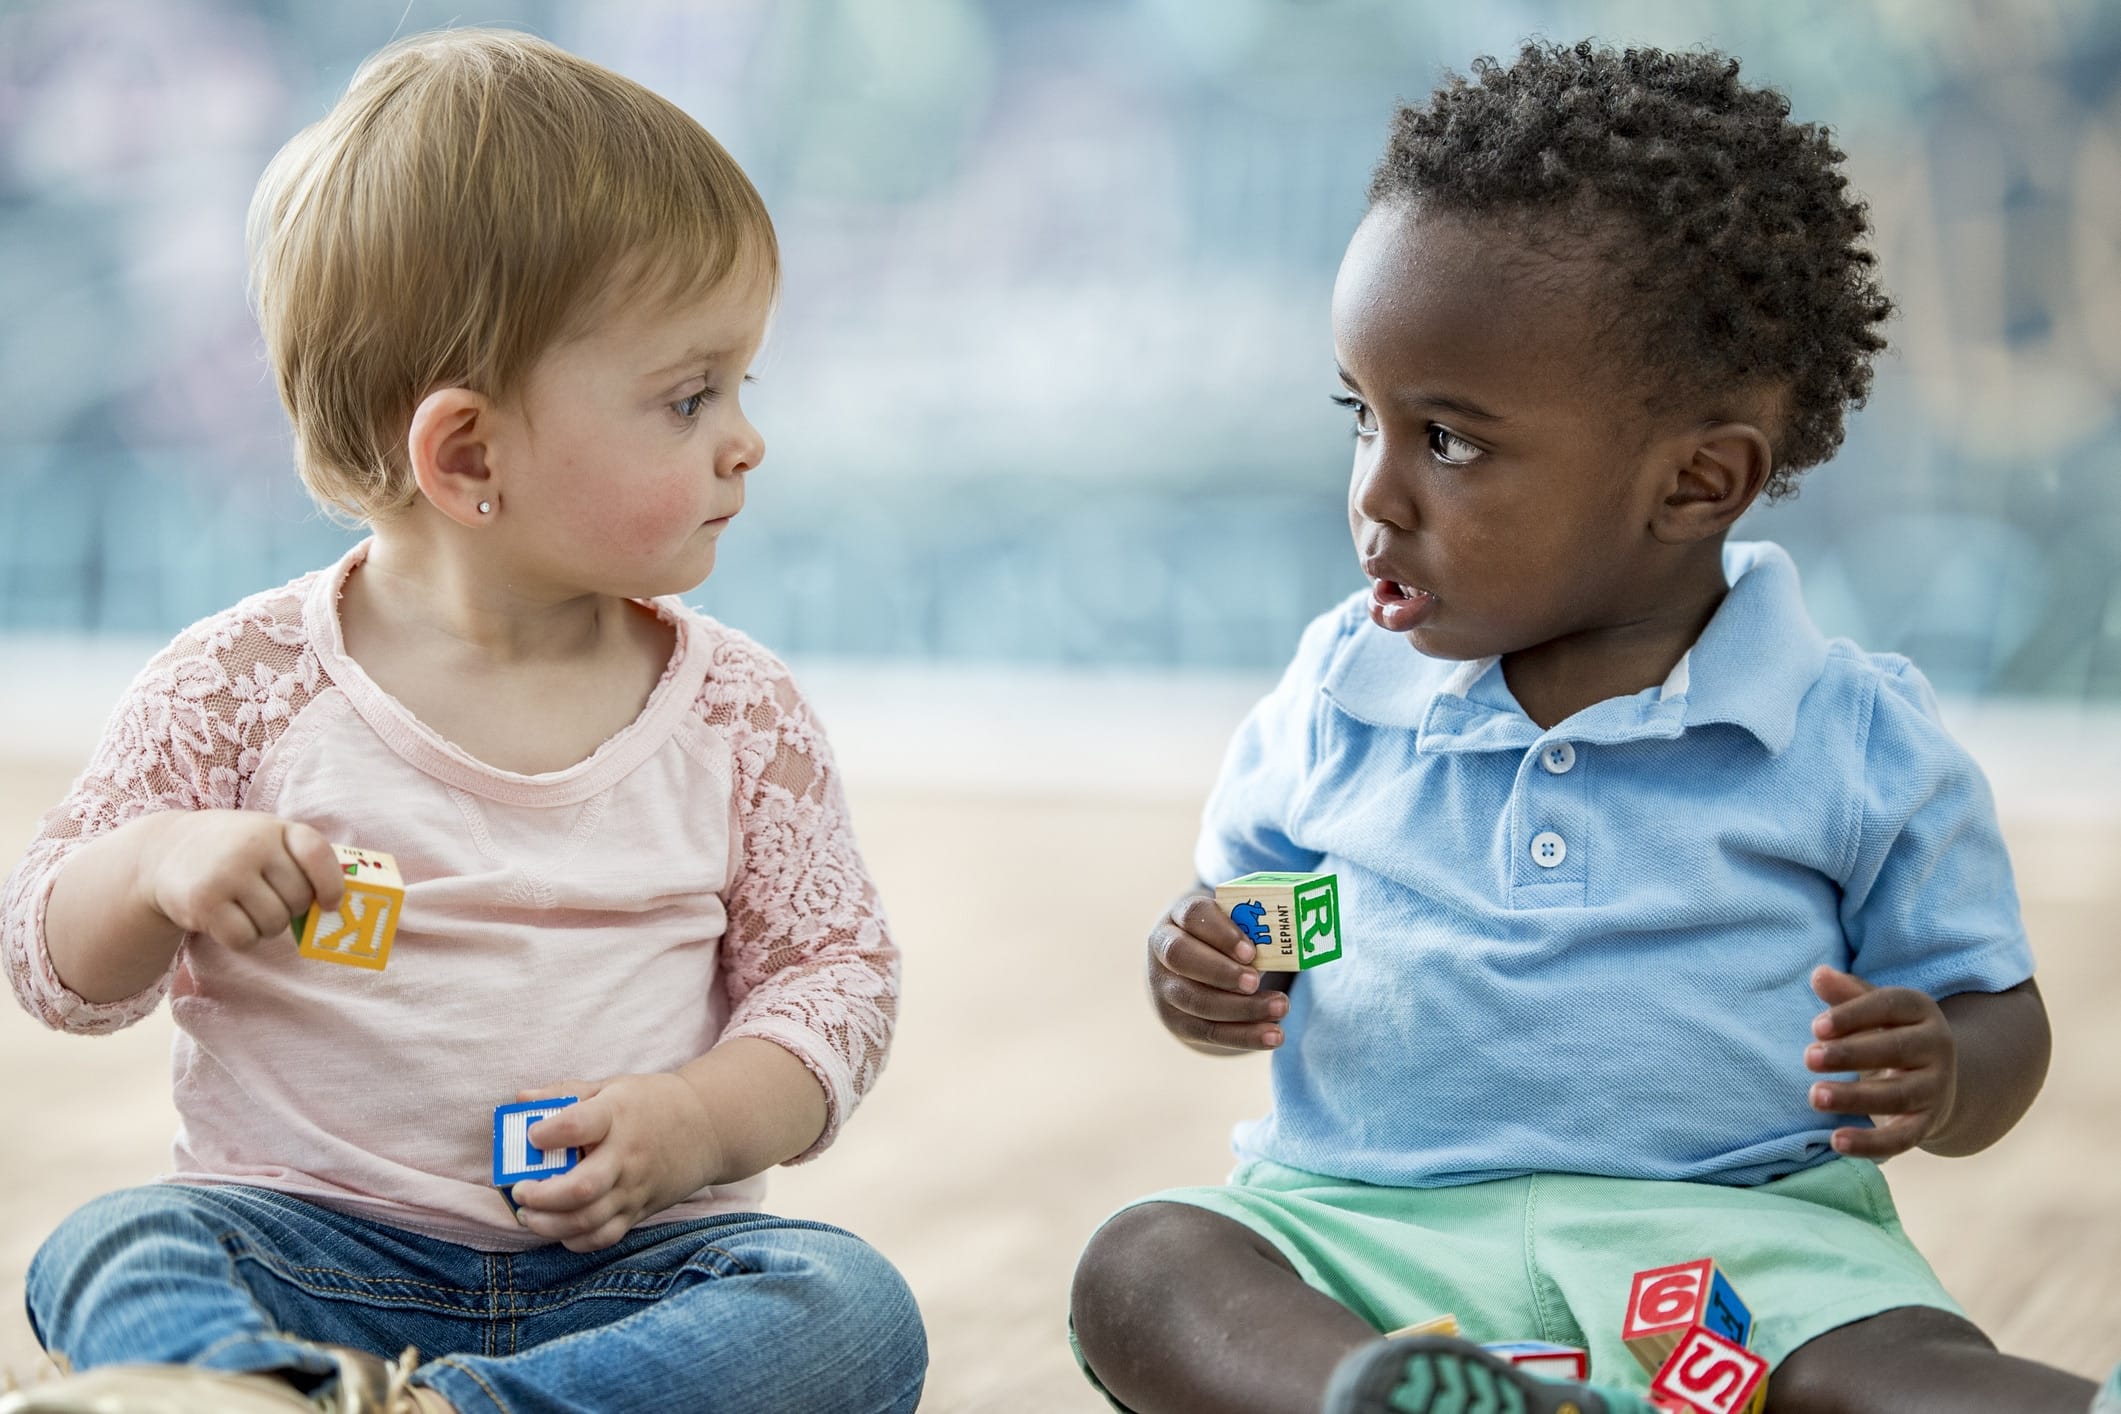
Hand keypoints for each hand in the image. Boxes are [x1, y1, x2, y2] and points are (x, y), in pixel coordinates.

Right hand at [141, 810, 344, 951]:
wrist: (164, 851)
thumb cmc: (232, 850)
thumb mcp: (266, 837)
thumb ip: (300, 861)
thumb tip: (337, 906)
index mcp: (275, 828)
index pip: (317, 854)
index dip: (331, 884)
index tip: (330, 904)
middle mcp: (251, 847)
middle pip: (298, 899)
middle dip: (290, 909)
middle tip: (267, 899)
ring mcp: (226, 874)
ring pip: (274, 923)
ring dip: (265, 926)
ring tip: (244, 907)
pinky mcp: (203, 903)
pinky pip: (244, 938)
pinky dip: (242, 939)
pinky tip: (227, 920)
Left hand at [510, 1073, 724, 1252]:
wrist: (708, 1127)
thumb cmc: (651, 1104)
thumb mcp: (612, 1086)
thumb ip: (564, 1094)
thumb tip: (520, 1100)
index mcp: (617, 1115)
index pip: (578, 1125)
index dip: (548, 1133)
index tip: (531, 1136)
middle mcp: (627, 1155)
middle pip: (582, 1187)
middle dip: (542, 1195)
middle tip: (519, 1190)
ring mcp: (635, 1188)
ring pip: (588, 1220)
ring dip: (549, 1224)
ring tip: (528, 1214)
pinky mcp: (639, 1210)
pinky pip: (605, 1237)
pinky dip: (576, 1240)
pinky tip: (557, 1229)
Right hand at [1147, 886, 1287, 1052]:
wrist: (1190, 968)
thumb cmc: (1222, 939)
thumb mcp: (1229, 924)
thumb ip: (1252, 928)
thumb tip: (1293, 941)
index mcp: (1177, 917)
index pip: (1192, 915)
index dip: (1221, 932)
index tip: (1251, 951)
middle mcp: (1162, 950)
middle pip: (1182, 957)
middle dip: (1221, 971)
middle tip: (1257, 981)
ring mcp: (1165, 988)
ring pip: (1196, 1000)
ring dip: (1242, 1008)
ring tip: (1280, 1007)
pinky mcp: (1178, 1021)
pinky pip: (1209, 1032)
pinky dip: (1245, 1035)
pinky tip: (1274, 1035)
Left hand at [1805, 965, 1957, 1159]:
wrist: (1937, 1078)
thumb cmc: (1889, 1033)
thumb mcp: (1873, 1010)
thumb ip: (1847, 994)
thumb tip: (1818, 974)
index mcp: (1920, 1011)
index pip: (1888, 1006)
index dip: (1852, 1015)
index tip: (1815, 1027)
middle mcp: (1935, 1047)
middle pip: (1894, 1050)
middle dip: (1850, 1054)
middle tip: (1808, 1057)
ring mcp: (1935, 1088)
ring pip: (1897, 1095)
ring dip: (1855, 1098)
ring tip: (1814, 1096)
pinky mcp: (1926, 1123)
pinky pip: (1902, 1137)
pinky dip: (1871, 1143)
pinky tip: (1836, 1141)